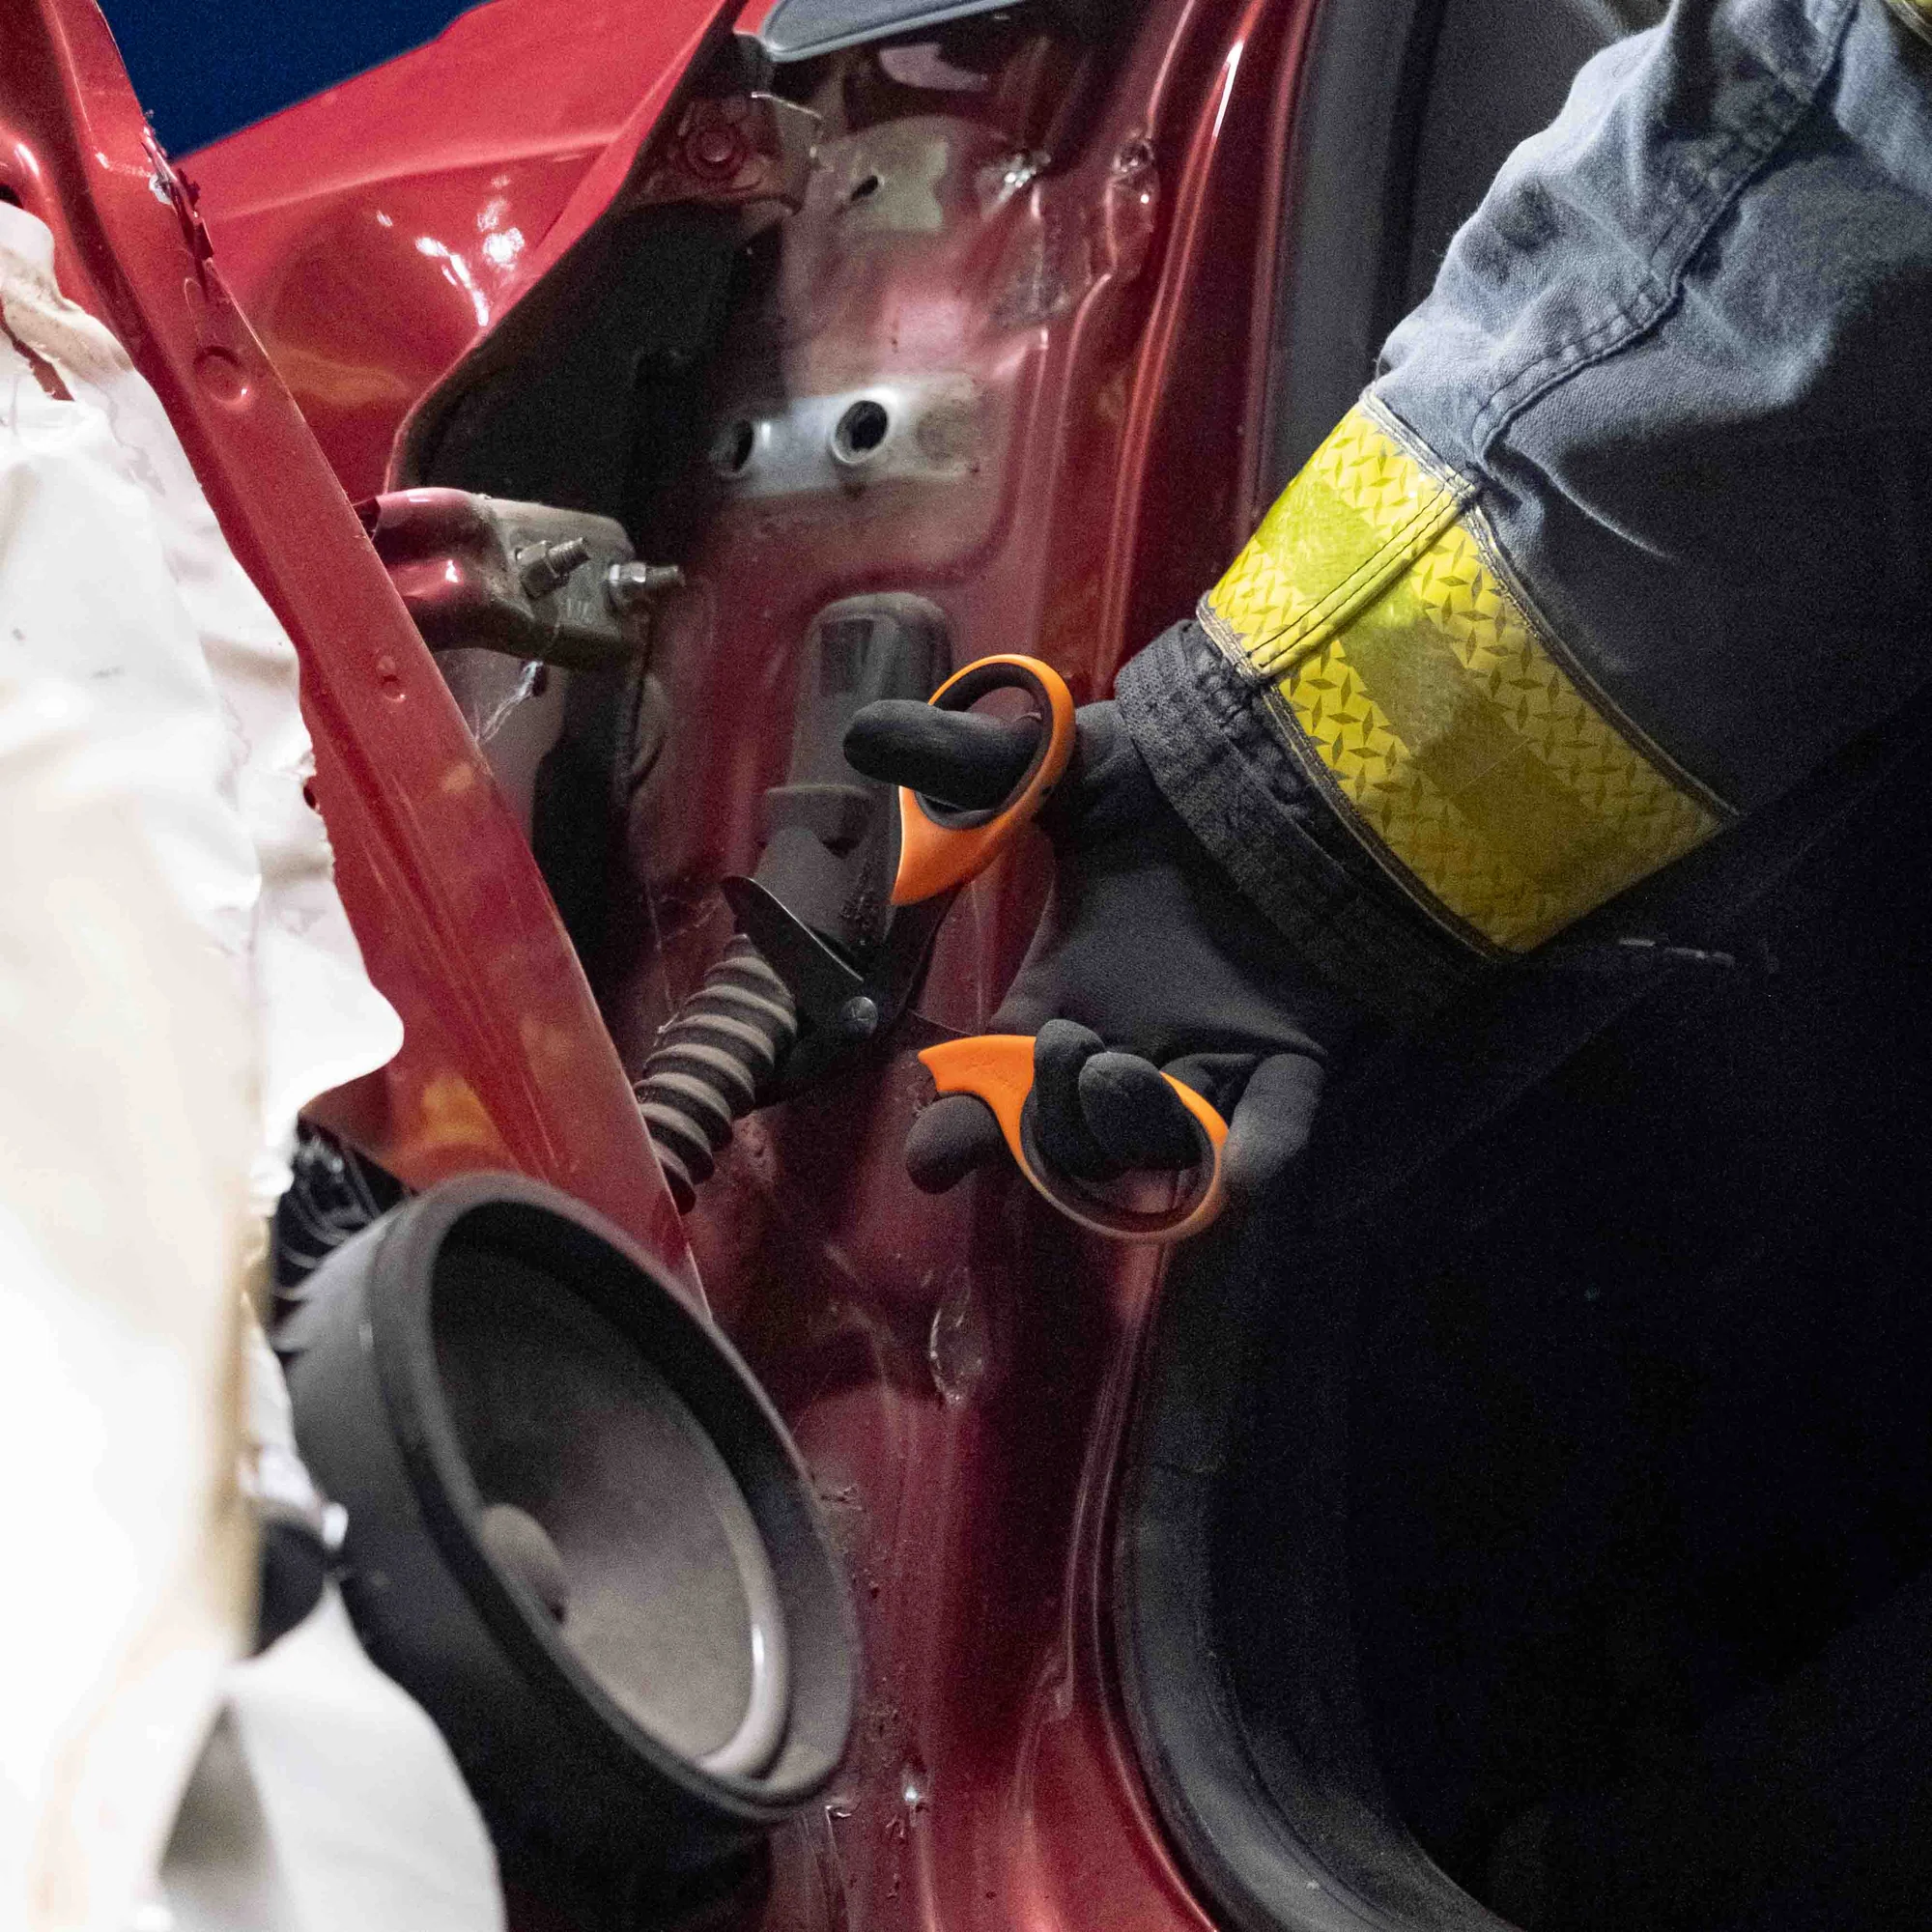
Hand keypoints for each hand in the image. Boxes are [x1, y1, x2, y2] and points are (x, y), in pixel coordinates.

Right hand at [843, 696, 1357, 1205]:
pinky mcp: (1290, 1056)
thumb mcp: (1068, 766)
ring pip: (1159, 1150)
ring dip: (1132, 1136)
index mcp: (1063, 999)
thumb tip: (865, 733)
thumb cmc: (1170, 779)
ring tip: (1124, 1071)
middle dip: (1054, 1127)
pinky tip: (1239, 1168)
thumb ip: (972, 766)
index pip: (996, 1089)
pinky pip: (1274, 1133)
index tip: (931, 1158)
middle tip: (1065, 1053)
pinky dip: (1256, 1159)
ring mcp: (1211, 1060)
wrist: (1296, 765)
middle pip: (1072, 1141)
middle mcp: (1129, 1046)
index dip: (961, 1130)